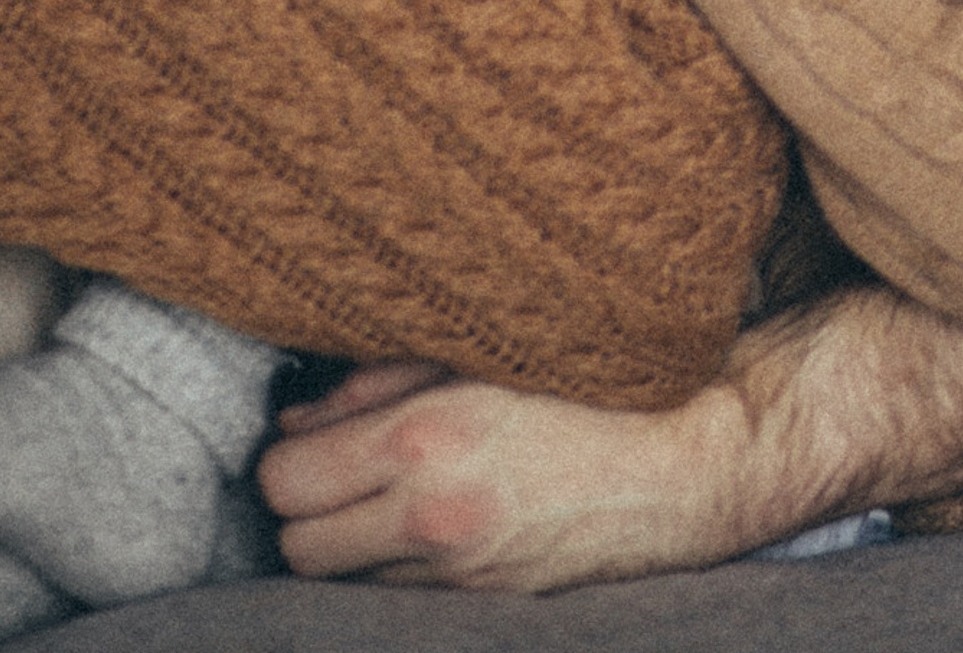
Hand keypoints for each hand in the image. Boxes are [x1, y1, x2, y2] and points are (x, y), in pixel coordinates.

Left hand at [261, 370, 737, 590]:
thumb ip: (378, 383)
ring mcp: (457, 574)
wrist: (675, 465)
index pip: (287, 482)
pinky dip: (398, 568)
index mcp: (424, 441)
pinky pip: (400, 597)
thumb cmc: (583, 388)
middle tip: (337, 476)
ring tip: (387, 499)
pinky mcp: (484, 605)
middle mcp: (430, 518)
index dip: (287, 462)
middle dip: (307, 512)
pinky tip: (430, 526)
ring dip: (351, 545)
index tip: (310, 442)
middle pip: (298, 547)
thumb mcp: (478, 358)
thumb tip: (297, 420)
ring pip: (343, 582)